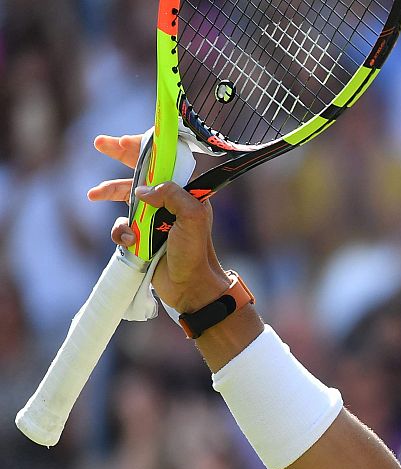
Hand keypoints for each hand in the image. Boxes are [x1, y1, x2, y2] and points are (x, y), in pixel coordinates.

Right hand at [86, 134, 231, 311]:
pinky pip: (122, 225)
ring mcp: (152, 217)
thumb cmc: (196, 250)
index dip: (144, 148)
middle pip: (140, 171)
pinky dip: (121, 231)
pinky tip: (131, 241)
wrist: (189, 285)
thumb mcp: (193, 217)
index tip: (124, 140)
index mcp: (183, 192)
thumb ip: (172, 195)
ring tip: (93, 195)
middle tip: (100, 142)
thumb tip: (142, 190)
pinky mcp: (141, 235)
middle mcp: (167, 200)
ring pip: (125, 196)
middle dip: (120, 155)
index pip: (163, 162)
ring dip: (109, 192)